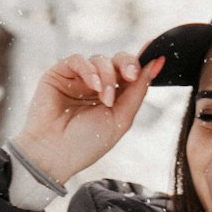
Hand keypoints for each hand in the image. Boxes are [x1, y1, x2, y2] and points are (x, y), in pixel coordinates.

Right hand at [12, 51, 165, 185]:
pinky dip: (89, 70)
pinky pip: (77, 59)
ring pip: (100, 60)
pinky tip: (93, 86)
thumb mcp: (120, 120)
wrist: (54, 154)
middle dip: (128, 65)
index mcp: (112, 98)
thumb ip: (138, 92)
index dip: (142, 64)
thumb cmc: (85, 144)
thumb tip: (156, 64)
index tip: (158, 57)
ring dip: (107, 76)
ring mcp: (77, 79)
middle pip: (117, 60)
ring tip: (104, 99)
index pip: (129, 74)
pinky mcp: (59, 73)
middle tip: (131, 76)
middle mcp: (95, 86)